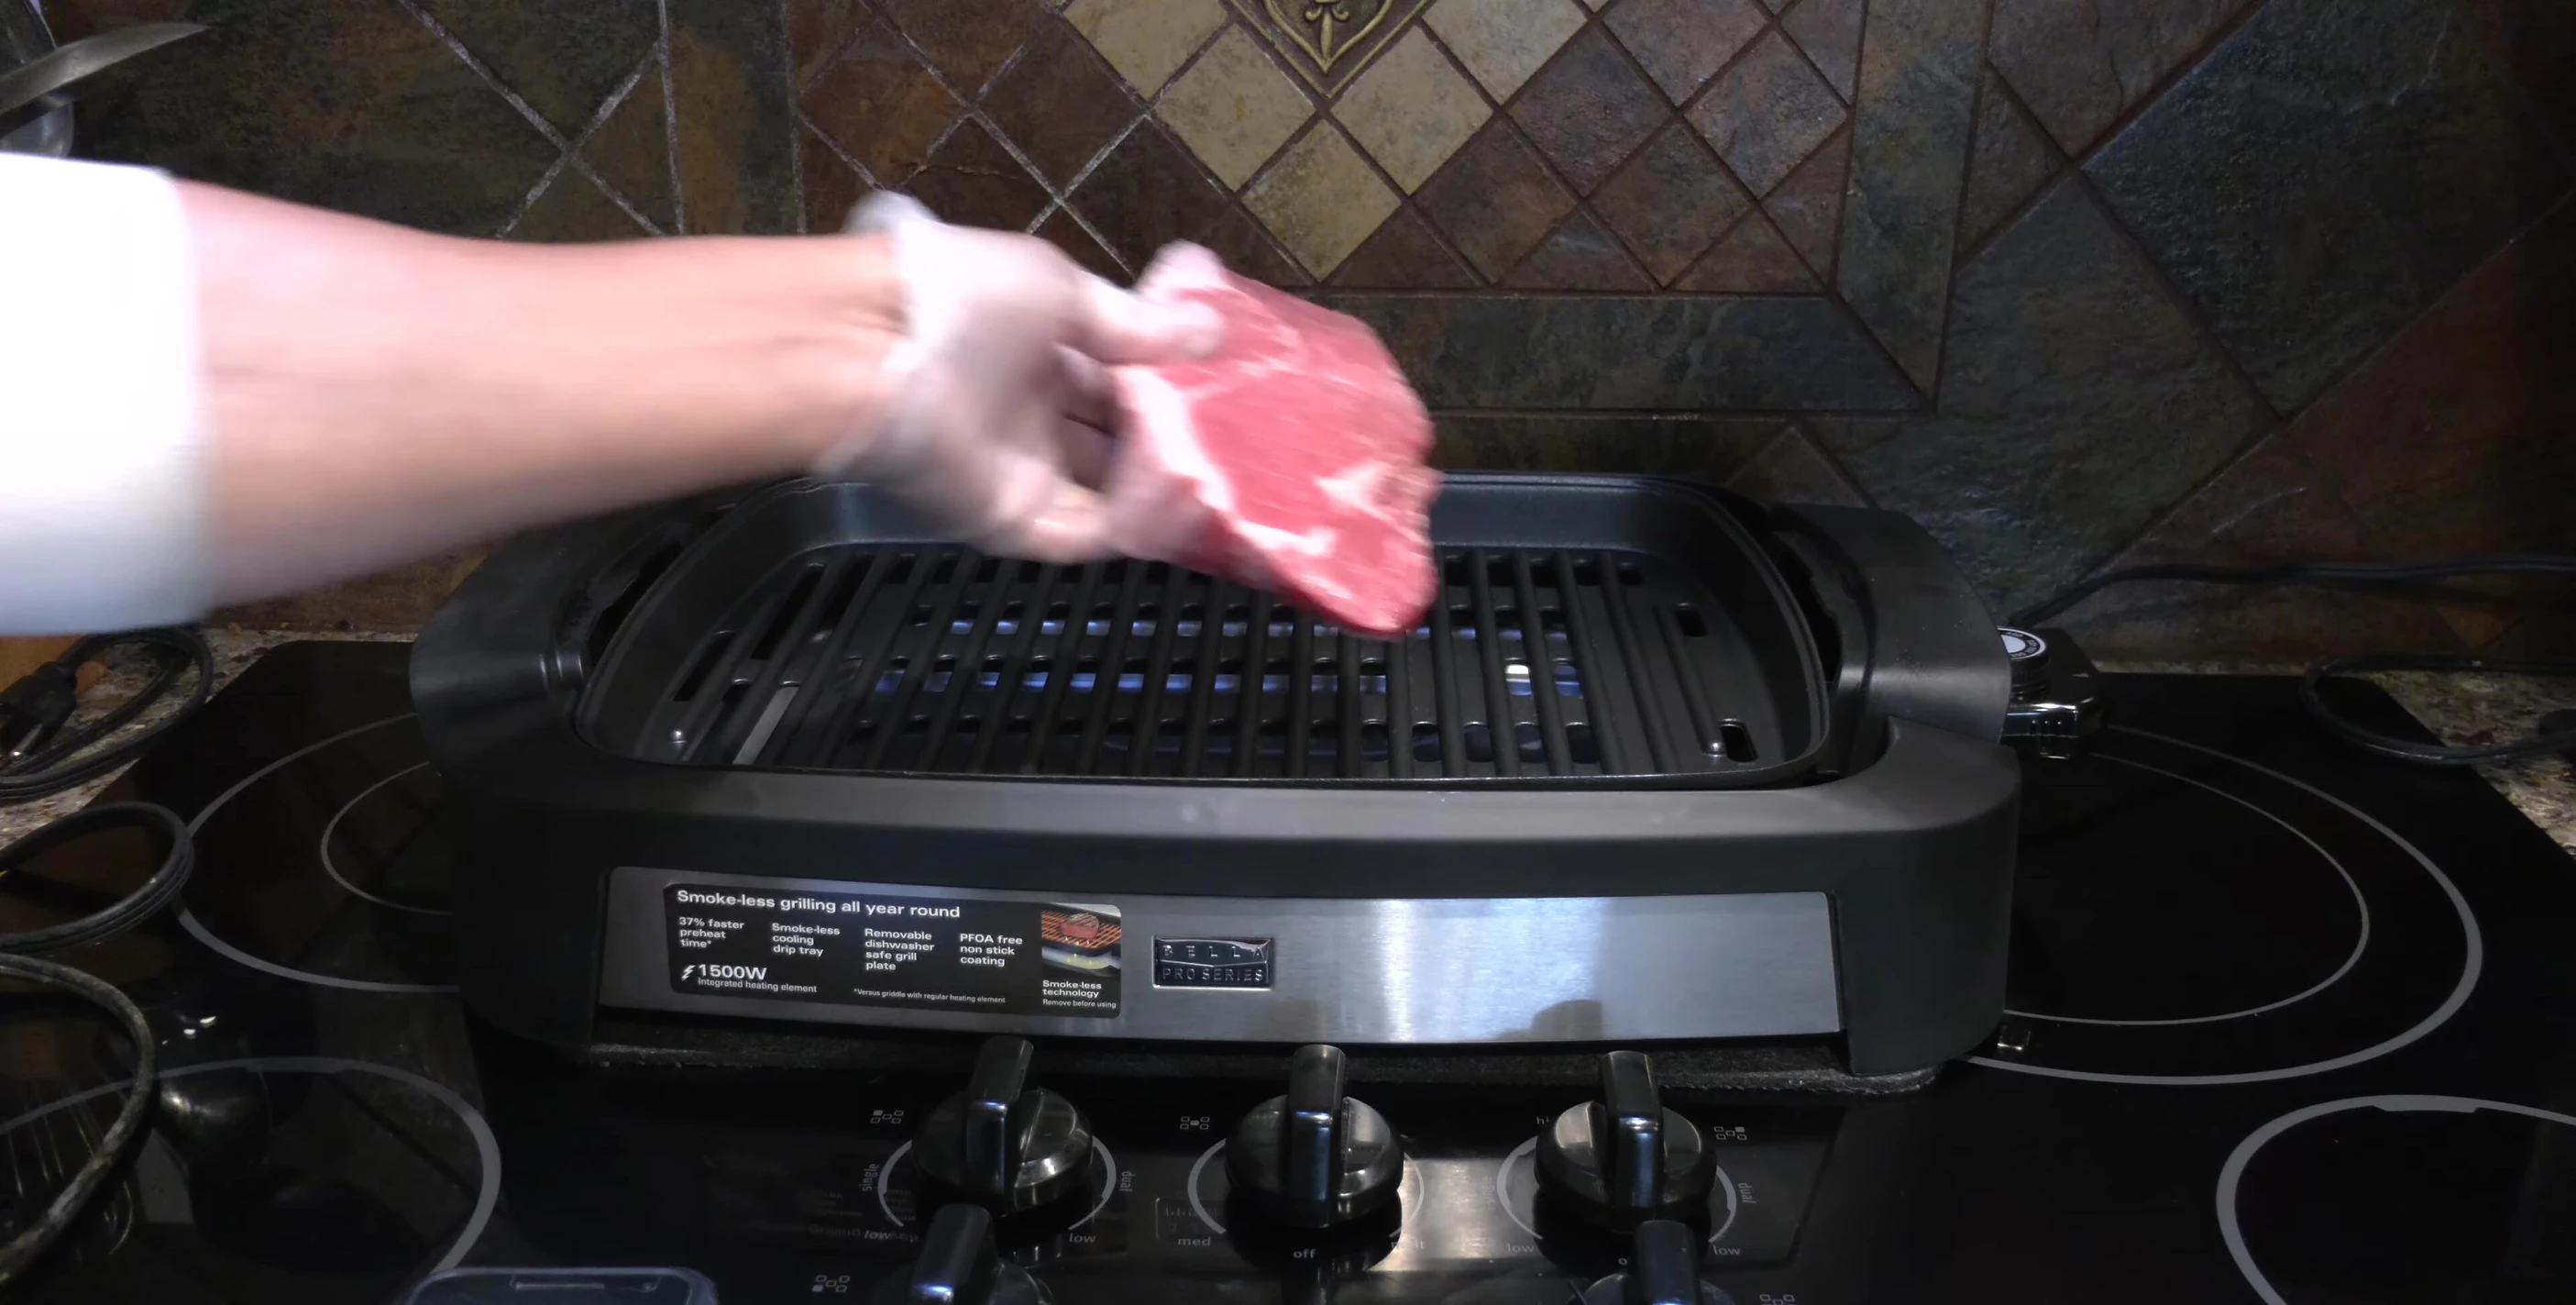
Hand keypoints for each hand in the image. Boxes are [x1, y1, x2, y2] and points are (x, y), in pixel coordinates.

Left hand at [818, 194, 1222, 561]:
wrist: (875, 349)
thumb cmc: (966, 300)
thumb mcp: (1063, 291)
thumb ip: (1138, 326)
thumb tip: (1212, 332)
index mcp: (1040, 352)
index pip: (1119, 382)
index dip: (1171, 391)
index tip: (1230, 394)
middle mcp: (1032, 414)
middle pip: (1116, 444)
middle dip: (1172, 445)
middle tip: (1240, 445)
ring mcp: (1023, 471)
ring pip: (1110, 495)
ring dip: (1161, 490)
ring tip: (1225, 479)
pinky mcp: (1012, 520)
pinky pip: (1086, 535)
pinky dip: (1134, 528)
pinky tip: (1183, 507)